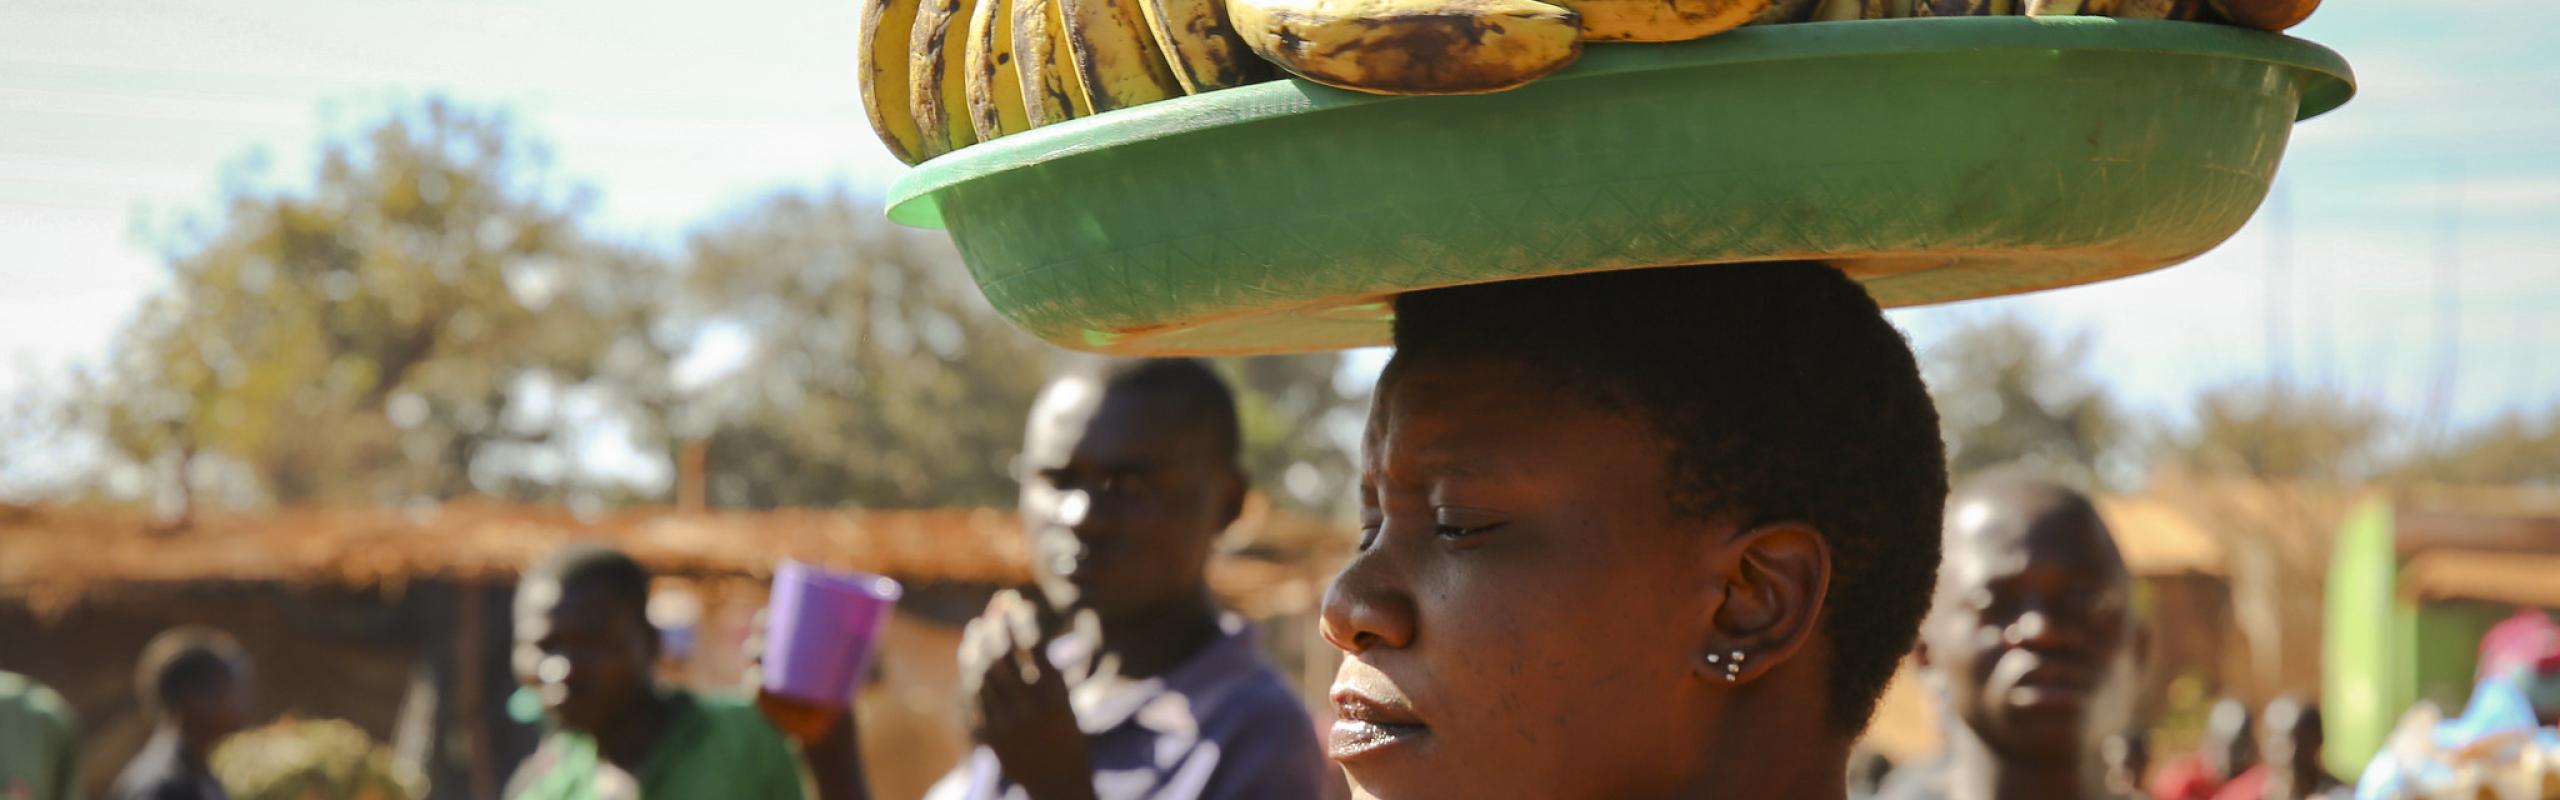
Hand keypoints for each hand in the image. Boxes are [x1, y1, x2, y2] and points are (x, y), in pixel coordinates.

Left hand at [959, 590, 1096, 799]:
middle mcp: (1030, 707)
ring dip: (977, 645)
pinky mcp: (988, 734)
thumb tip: (1016, 620)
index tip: (1015, 602)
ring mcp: (1006, 722)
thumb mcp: (1063, 698)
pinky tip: (970, 656)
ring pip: (981, 672)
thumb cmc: (1063, 732)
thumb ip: (1042, 666)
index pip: (1032, 644)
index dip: (1020, 619)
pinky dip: (969, 670)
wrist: (1056, 781)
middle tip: (993, 611)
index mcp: (1056, 695)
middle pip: (1003, 654)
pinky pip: (972, 695)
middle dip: (995, 627)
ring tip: (977, 627)